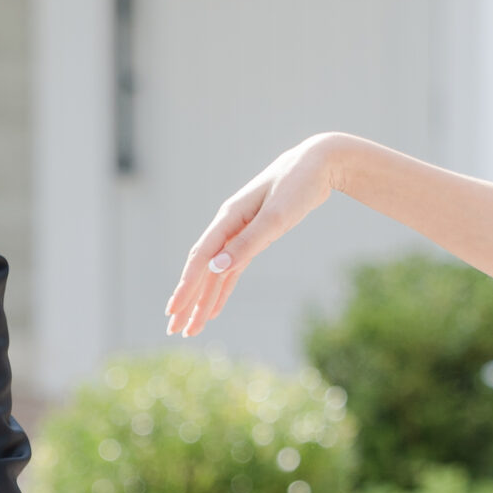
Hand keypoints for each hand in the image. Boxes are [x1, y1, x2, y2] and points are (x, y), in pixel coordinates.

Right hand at [166, 134, 345, 338]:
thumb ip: (247, 242)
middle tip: (175, 329)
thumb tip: (216, 267)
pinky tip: (214, 309)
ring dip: (203, 301)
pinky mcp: (254, 238)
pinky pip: (232, 270)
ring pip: (216, 274)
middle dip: (189, 301)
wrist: (318, 164)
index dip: (186, 286)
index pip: (200, 258)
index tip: (174, 310)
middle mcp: (228, 227)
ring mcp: (239, 233)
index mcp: (228, 218)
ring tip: (191, 328)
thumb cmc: (298, 185)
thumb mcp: (276, 216)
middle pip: (202, 270)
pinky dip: (222, 290)